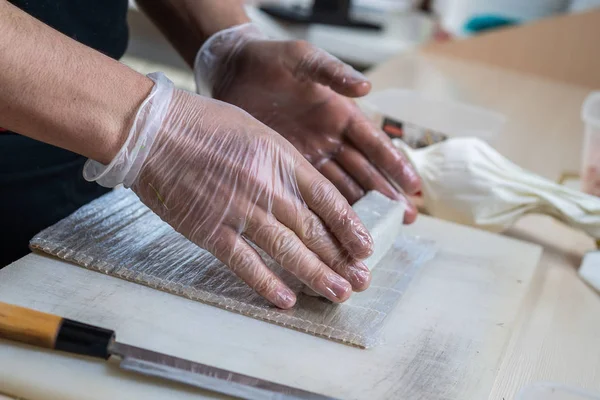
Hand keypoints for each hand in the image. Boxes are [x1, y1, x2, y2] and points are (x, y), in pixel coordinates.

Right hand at [84, 73, 373, 308]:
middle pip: (313, 229)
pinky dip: (267, 283)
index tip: (366, 247)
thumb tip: (306, 191)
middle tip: (362, 280)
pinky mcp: (210, 230)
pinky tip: (287, 299)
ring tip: (339, 294)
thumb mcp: (255, 131)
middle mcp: (267, 186)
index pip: (327, 199)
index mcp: (282, 159)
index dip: (350, 227)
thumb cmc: (201, 123)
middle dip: (341, 258)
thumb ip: (283, 162)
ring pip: (287, 250)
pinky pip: (245, 263)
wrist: (152, 130)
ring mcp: (239, 210)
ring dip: (316, 275)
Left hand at [194, 24, 420, 222]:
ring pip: (342, 186)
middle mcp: (330, 139)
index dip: (394, 163)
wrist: (230, 69)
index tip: (413, 185)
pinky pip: (310, 192)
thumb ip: (332, 72)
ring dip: (361, 208)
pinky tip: (337, 229)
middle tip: (406, 219)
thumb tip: (366, 87)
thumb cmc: (270, 60)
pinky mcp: (286, 167)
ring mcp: (310, 156)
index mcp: (340, 114)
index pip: (374, 142)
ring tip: (379, 231)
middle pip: (363, 171)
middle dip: (385, 195)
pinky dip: (324, 210)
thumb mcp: (303, 59)